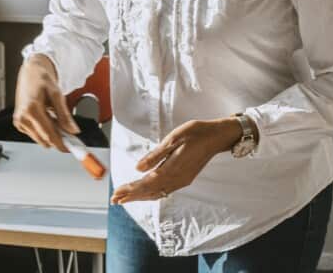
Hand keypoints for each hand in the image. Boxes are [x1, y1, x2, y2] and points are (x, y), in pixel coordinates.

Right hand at [13, 55, 79, 151]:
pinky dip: (43, 130)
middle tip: (69, 132)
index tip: (71, 148)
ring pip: (39, 139)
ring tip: (55, 118)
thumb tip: (72, 130)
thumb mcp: (57, 94)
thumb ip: (64, 115)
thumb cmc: (42, 79)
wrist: (30, 72)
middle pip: (44, 139)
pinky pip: (34, 134)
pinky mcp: (19, 123)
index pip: (49, 134)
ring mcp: (19, 121)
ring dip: (50, 134)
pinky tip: (46, 118)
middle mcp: (23, 117)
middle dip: (58, 138)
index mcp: (31, 109)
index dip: (61, 143)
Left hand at [110, 118, 244, 204]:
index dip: (130, 189)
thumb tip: (138, 168)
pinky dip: (152, 194)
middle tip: (115, 200)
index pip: (146, 183)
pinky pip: (165, 190)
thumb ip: (156, 155)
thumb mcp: (173, 138)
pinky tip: (146, 193)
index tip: (117, 193)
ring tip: (125, 199)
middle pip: (150, 191)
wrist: (217, 136)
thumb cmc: (195, 133)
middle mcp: (177, 179)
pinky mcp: (185, 178)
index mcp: (172, 168)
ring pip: (157, 193)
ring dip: (140, 196)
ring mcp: (182, 180)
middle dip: (131, 196)